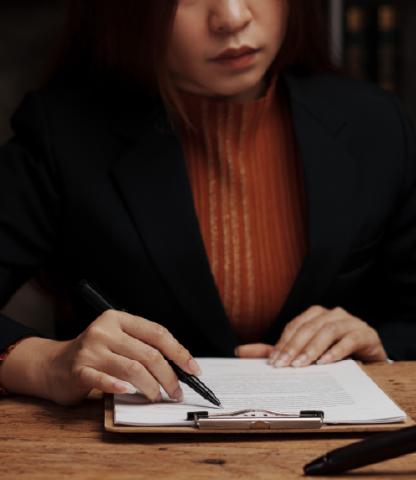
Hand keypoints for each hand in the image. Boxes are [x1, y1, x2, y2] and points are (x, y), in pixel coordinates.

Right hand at [1, 310, 200, 405]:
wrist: (53, 365)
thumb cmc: (95, 354)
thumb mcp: (118, 341)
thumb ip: (142, 347)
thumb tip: (180, 366)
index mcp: (118, 319)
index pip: (156, 332)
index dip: (178, 352)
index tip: (193, 369)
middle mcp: (104, 330)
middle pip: (148, 353)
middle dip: (168, 376)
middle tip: (176, 392)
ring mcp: (90, 349)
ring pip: (132, 368)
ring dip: (151, 386)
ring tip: (158, 397)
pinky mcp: (78, 370)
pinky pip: (102, 379)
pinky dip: (118, 386)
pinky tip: (128, 392)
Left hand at [235, 306, 386, 366]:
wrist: (370, 360)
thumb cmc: (334, 354)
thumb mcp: (303, 353)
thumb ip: (274, 351)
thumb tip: (240, 351)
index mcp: (315, 315)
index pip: (295, 326)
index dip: (283, 342)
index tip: (273, 362)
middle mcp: (332, 314)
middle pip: (309, 327)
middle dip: (294, 346)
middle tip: (283, 365)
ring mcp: (350, 322)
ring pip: (328, 330)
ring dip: (312, 348)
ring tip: (302, 364)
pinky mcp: (365, 333)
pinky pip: (350, 339)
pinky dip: (337, 350)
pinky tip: (326, 362)